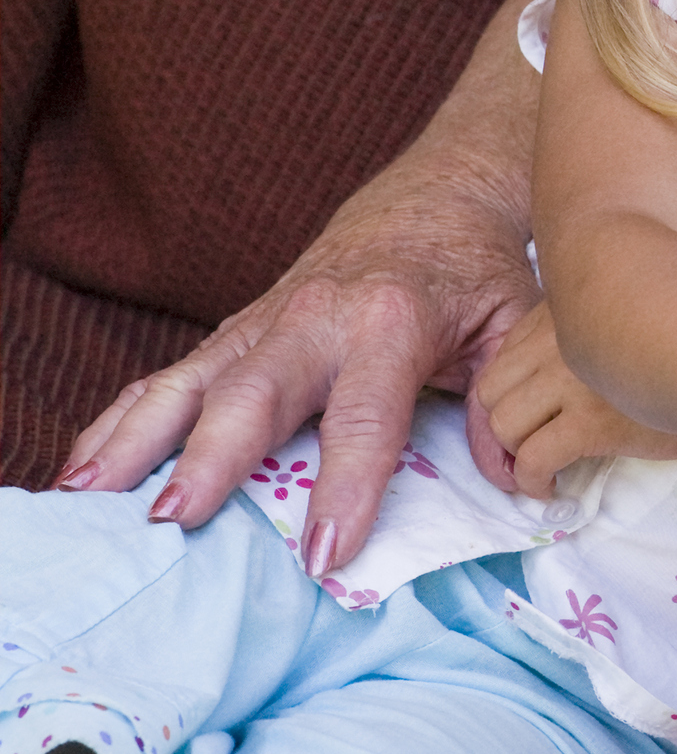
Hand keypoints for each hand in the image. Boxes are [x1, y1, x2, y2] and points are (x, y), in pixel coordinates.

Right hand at [59, 120, 539, 574]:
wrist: (436, 199)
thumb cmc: (479, 271)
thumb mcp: (517, 324)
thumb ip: (511, 398)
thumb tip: (508, 478)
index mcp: (391, 321)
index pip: (365, 414)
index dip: (346, 486)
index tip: (326, 553)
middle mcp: (314, 318)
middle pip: (252, 393)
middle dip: (210, 459)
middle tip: (174, 521)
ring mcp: (262, 322)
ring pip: (188, 381)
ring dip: (136, 441)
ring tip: (91, 501)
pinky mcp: (234, 331)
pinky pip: (167, 377)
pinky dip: (120, 421)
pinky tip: (83, 471)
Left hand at [472, 304, 676, 496]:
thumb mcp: (617, 327)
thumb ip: (574, 340)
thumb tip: (533, 388)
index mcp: (563, 317)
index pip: (499, 365)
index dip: (505, 402)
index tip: (526, 423)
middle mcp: (561, 344)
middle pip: (492, 396)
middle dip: (503, 432)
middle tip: (528, 449)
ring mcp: (574, 382)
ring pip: (505, 427)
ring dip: (515, 457)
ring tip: (539, 469)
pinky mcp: (593, 421)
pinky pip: (534, 459)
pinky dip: (531, 481)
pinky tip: (550, 487)